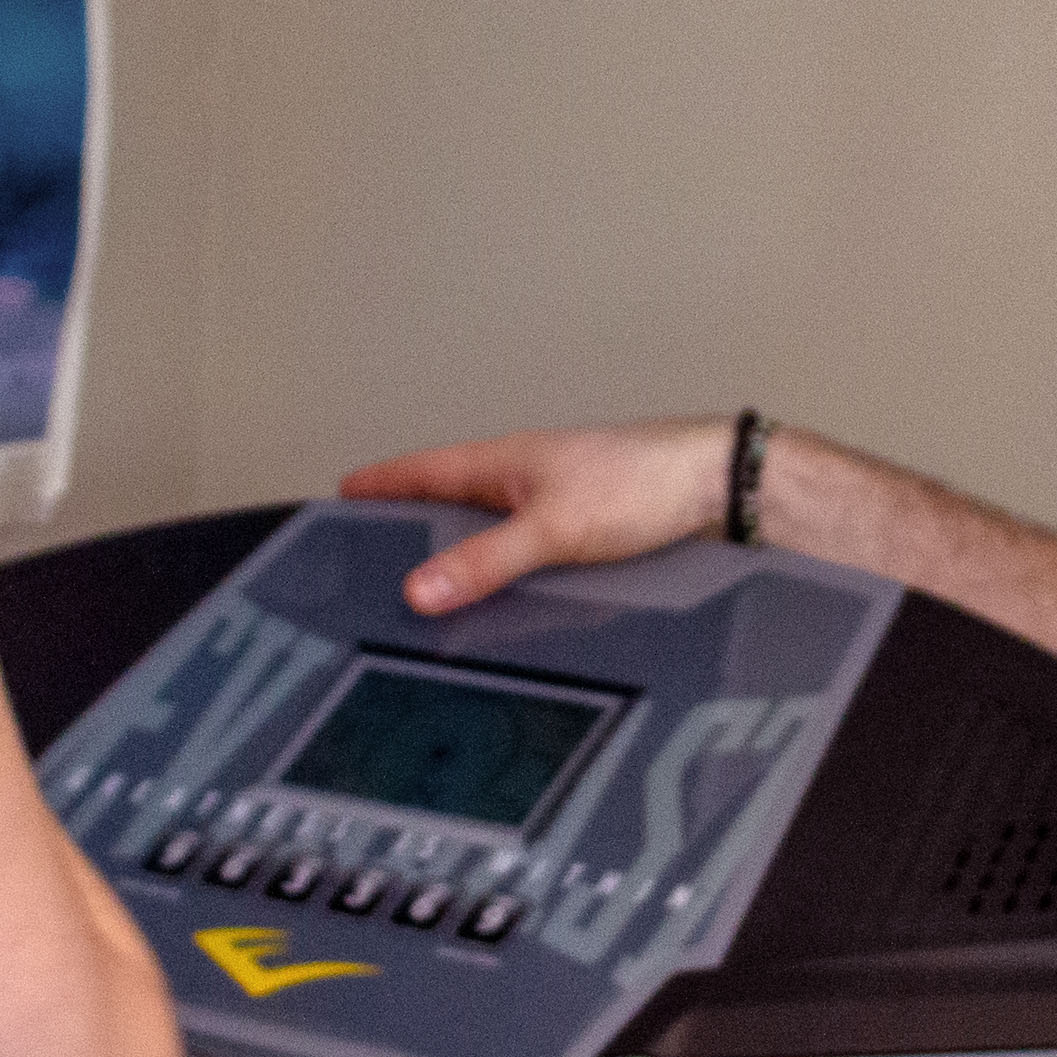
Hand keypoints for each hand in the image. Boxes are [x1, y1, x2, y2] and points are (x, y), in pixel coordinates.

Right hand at [337, 416, 733, 615]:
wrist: (715, 485)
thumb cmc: (643, 482)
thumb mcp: (551, 528)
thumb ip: (485, 561)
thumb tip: (420, 589)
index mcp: (500, 462)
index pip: (420, 470)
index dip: (380, 483)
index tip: (340, 494)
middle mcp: (522, 477)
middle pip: (448, 498)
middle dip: (410, 519)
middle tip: (373, 544)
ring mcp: (552, 500)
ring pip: (488, 525)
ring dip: (460, 547)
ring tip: (430, 580)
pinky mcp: (583, 527)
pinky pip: (523, 548)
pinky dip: (503, 567)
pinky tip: (507, 593)